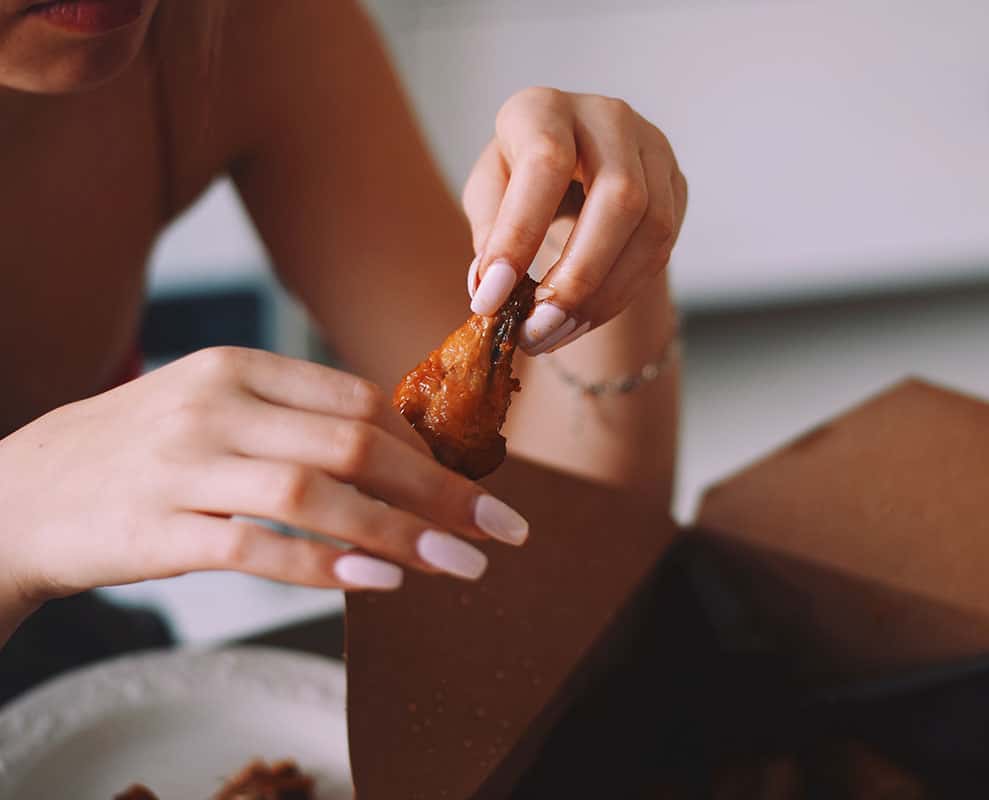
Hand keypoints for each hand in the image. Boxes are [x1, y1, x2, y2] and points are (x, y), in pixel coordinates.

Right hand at [0, 347, 528, 608]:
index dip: (424, 444)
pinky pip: (256, 549)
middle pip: (353, 442)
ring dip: (399, 533)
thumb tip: (401, 447)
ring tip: (459, 565)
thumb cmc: (140, 452)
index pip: (356, 398)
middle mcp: (214, 407)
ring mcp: (182, 467)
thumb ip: (296, 418)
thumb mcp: (213, 407)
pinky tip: (377, 583)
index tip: (469, 483)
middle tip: (496, 527)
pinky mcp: (156, 530)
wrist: (21, 492)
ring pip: (314, 495)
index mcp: (237, 367)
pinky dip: (324, 567)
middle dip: (438, 489)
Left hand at [462, 87, 686, 353]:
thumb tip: (490, 287)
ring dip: (604, 295)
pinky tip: (583, 319)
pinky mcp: (676, 184)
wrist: (572, 164)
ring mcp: (653, 149)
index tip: (492, 298)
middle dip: (578, 276)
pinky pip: (662, 248)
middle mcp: (608, 117)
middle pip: (619, 197)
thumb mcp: (489, 192)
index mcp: (545, 108)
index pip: (543, 164)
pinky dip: (621, 294)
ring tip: (557, 333)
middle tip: (538, 329)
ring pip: (652, 228)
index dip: (519, 236)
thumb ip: (490, 232)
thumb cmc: (519, 177)